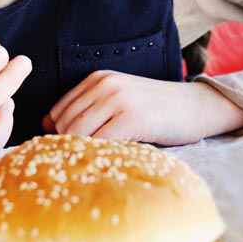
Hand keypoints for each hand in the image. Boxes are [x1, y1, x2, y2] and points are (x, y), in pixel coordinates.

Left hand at [42, 71, 242, 145]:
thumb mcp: (118, 99)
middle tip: (84, 163)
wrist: (196, 107)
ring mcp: (118, 99)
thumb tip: (46, 124)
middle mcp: (104, 85)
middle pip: (64, 124)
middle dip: (68, 147)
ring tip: (97, 163)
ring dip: (82, 153)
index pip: (58, 111)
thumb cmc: (156, 109)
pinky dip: (99, 156)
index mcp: (97, 79)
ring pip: (77, 134)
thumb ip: (86, 109)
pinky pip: (100, 143)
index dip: (59, 135)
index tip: (72, 151)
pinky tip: (111, 161)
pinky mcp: (132, 118)